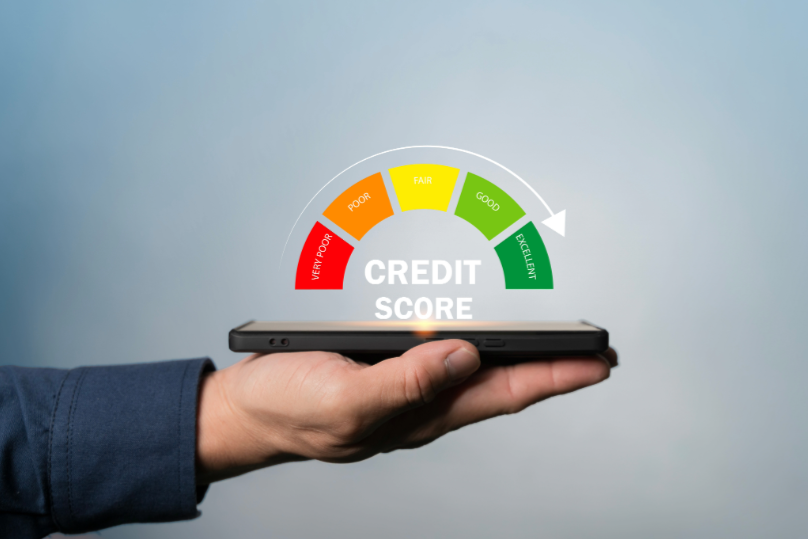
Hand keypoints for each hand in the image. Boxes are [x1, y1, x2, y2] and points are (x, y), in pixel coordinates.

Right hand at [196, 340, 614, 482]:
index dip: (557, 376)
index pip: (506, 392)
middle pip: (502, 380)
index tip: (599, 360)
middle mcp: (422, 401)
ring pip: (476, 367)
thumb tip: (465, 355)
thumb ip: (406, 383)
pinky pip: (441, 352)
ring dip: (519, 353)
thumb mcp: (345, 400)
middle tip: (595, 350)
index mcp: (421, 413)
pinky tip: (479, 335)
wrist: (245, 411)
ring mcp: (405, 384)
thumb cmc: (288, 410)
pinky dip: (473, 340)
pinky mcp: (386, 366)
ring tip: (554, 343)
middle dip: (553, 366)